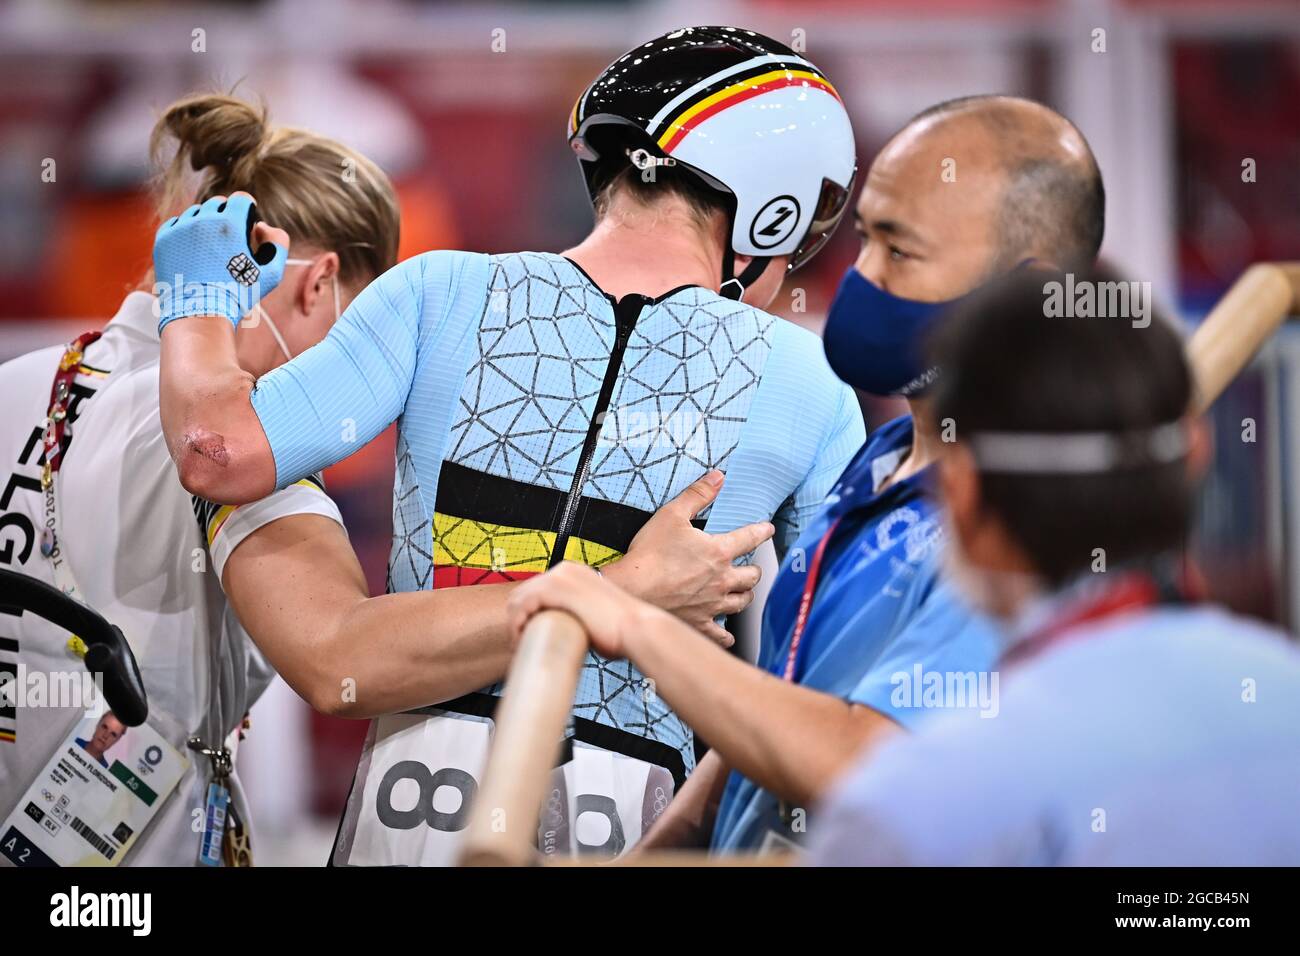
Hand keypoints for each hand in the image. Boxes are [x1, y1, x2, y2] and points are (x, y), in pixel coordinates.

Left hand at [153, 191, 289, 330]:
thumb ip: (278, 242)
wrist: (200, 313)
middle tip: (230, 241)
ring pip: (196, 213)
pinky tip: (194, 251)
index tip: (247, 225)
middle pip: (218, 203)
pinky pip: (177, 224)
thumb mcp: (273, 273)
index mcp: (230, 222)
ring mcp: (180, 228)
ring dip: (206, 223)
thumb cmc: (239, 295)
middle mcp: (203, 218)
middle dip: (227, 217)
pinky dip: (186, 232)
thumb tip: (262, 226)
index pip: (241, 199)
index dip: (248, 210)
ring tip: (211, 248)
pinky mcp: (164, 239)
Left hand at [506, 561, 650, 659]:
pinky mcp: (555, 588)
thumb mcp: (596, 616)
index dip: (527, 614)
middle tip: (523, 642)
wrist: (635, 628)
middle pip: (524, 592)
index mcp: (574, 574)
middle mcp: (565, 569)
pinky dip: (516, 622)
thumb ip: (579, 618)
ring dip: (515, 623)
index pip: (537, 590)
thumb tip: (567, 634)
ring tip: (522, 644)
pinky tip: (521, 638)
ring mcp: (559, 576)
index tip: (529, 635)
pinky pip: (522, 604)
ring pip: (518, 598)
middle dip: (518, 618)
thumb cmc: (621, 631)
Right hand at [602, 470, 772, 645]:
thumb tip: (717, 477)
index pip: (750, 538)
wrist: (631, 590)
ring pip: (742, 601)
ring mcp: (712, 604)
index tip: (768, 530)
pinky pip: (722, 633)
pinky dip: (727, 633)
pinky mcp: (700, 622)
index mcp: (718, 552)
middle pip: (752, 576)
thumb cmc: (649, 554)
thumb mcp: (672, 514)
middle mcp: (721, 579)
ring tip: (742, 591)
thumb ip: (698, 494)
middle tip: (752, 566)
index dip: (762, 532)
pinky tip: (727, 632)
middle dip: (755, 569)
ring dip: (745, 595)